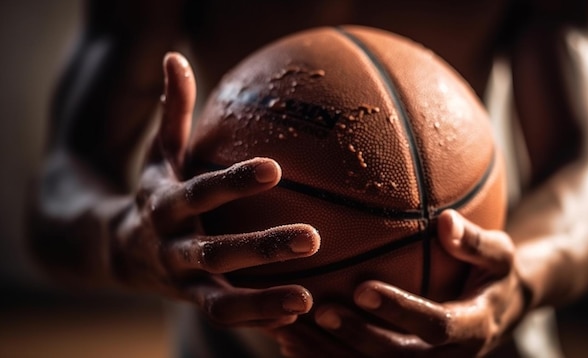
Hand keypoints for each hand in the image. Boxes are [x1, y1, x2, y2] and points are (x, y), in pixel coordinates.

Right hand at [113, 52, 320, 328]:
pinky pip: (225, 317)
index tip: (275, 169)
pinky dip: (256, 321)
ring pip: (220, 299)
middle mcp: (173, 247)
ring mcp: (183, 281)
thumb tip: (175, 57)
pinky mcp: (194, 303)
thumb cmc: (153, 192)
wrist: (114, 250)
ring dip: (262, 300)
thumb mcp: (159, 154)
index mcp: (165, 206)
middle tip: (313, 237)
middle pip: (217, 250)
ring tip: (308, 298)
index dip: (234, 182)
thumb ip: (172, 111)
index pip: (201, 192)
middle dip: (262, 246)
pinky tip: (296, 318)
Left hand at [274, 210, 525, 356]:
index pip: (433, 326)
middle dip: (357, 337)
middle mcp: (447, 357)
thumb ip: (475, 242)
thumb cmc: (494, 273)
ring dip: (331, 354)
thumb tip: (446, 221)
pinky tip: (291, 341)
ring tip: (290, 330)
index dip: (398, 310)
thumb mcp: (500, 254)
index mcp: (472, 327)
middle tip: (319, 312)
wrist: (499, 310)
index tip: (362, 288)